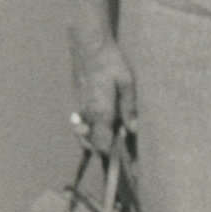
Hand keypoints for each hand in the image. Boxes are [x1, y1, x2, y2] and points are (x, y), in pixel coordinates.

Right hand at [70, 33, 136, 154]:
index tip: (125, 164)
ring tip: (111, 144)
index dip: (114, 157)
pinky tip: (100, 127)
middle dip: (105, 152)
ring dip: (96, 142)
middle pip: (93, 144)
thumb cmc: (111, 63)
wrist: (89, 47)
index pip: (104, 145)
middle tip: (120, 157)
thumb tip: (132, 130)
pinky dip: (89, 131)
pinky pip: (81, 125)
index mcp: (101, 112)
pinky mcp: (78, 103)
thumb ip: (129, 108)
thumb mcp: (127, 83)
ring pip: (85, 136)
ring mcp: (80, 109)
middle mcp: (87, 114)